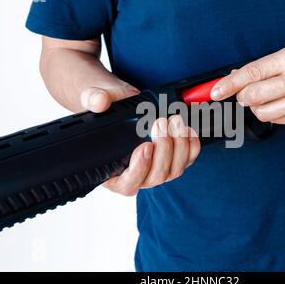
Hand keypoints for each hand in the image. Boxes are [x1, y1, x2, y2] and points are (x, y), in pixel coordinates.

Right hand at [80, 87, 200, 195]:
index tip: (145, 146)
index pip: (128, 184)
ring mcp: (157, 170)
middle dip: (163, 149)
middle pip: (156, 177)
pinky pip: (188, 160)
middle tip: (161, 123)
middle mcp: (137, 176)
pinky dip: (191, 146)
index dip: (139, 169)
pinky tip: (187, 129)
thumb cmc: (107, 109)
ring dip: (179, 146)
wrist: (123, 104)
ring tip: (175, 121)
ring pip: (175, 170)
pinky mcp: (174, 160)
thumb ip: (93, 99)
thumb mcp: (94, 99)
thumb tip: (99, 102)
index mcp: (112, 173)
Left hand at [211, 37, 284, 124]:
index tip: (214, 91)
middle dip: (242, 96)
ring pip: (262, 112)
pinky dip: (273, 112)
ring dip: (256, 106)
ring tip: (267, 96)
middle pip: (252, 97)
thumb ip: (267, 65)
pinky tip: (282, 102)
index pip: (251, 73)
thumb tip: (238, 76)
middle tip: (245, 91)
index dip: (228, 84)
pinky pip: (278, 120)